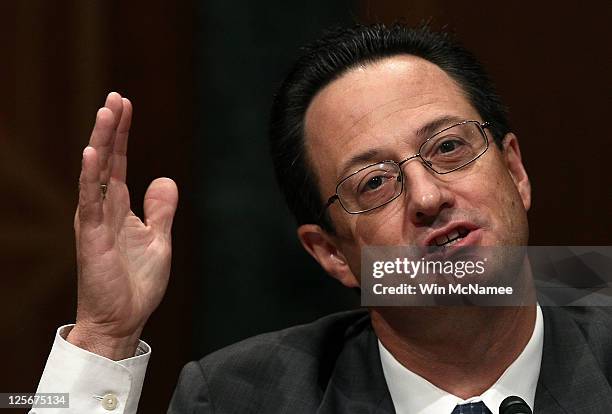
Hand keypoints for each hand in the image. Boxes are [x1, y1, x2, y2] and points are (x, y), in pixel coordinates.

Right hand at [67, 92, 177, 359]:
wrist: (124, 318)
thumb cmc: (137, 282)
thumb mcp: (158, 239)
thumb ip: (160, 209)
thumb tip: (165, 177)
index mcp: (119, 207)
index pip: (119, 161)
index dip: (122, 133)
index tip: (125, 104)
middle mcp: (104, 208)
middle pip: (107, 159)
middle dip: (111, 127)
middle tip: (115, 96)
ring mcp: (95, 220)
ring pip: (96, 173)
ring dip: (101, 141)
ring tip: (106, 111)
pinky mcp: (91, 237)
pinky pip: (89, 201)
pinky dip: (90, 177)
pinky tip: (92, 153)